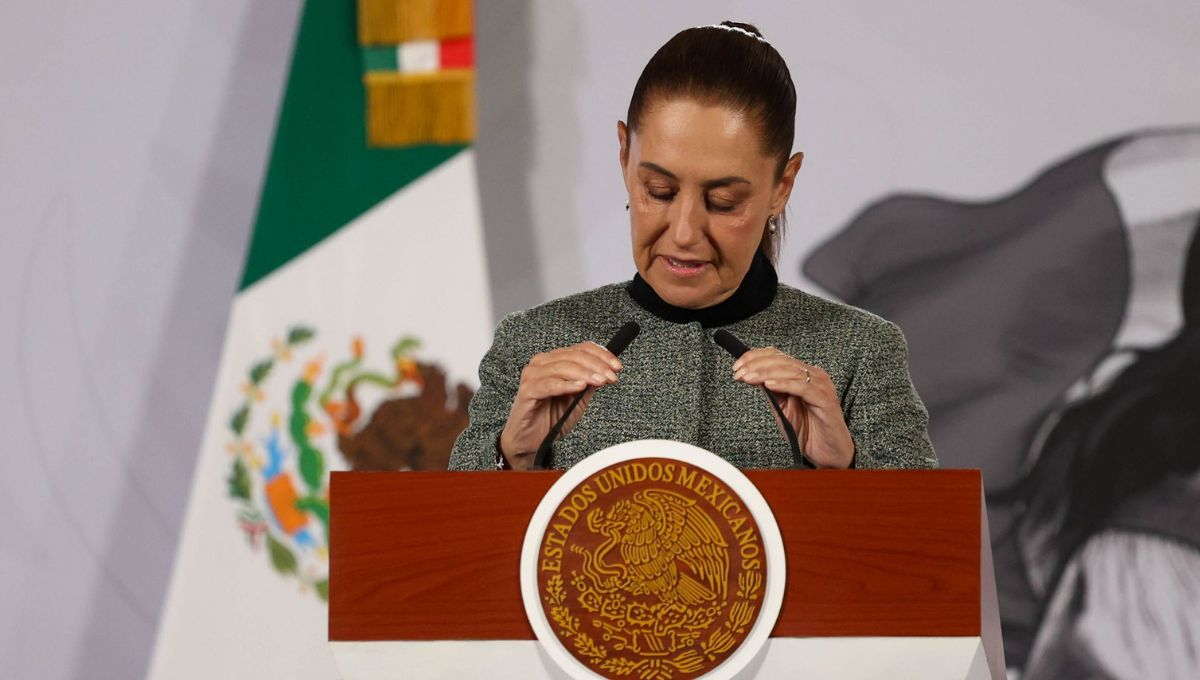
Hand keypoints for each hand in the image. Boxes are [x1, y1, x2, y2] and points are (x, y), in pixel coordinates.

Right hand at [500, 342, 621, 468]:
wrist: (532, 441)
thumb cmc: (552, 417)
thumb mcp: (579, 399)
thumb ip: (590, 383)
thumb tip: (607, 371)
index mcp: (554, 360)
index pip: (581, 349)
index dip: (602, 355)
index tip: (617, 366)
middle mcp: (542, 363)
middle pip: (574, 356)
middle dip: (597, 365)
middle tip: (611, 376)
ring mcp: (533, 376)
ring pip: (562, 367)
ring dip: (585, 373)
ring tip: (600, 381)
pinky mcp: (527, 391)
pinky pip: (549, 384)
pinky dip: (566, 384)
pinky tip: (580, 387)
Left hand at [732, 347, 853, 467]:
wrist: (828, 453)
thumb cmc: (807, 431)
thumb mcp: (782, 408)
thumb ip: (771, 392)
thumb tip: (750, 376)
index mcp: (803, 375)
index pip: (778, 356)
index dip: (755, 357)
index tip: (737, 365)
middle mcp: (814, 376)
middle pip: (782, 361)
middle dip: (756, 364)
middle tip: (738, 372)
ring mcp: (821, 386)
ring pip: (790, 371)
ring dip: (765, 373)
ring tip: (748, 378)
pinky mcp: (825, 400)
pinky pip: (803, 387)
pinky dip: (784, 384)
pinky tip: (769, 384)